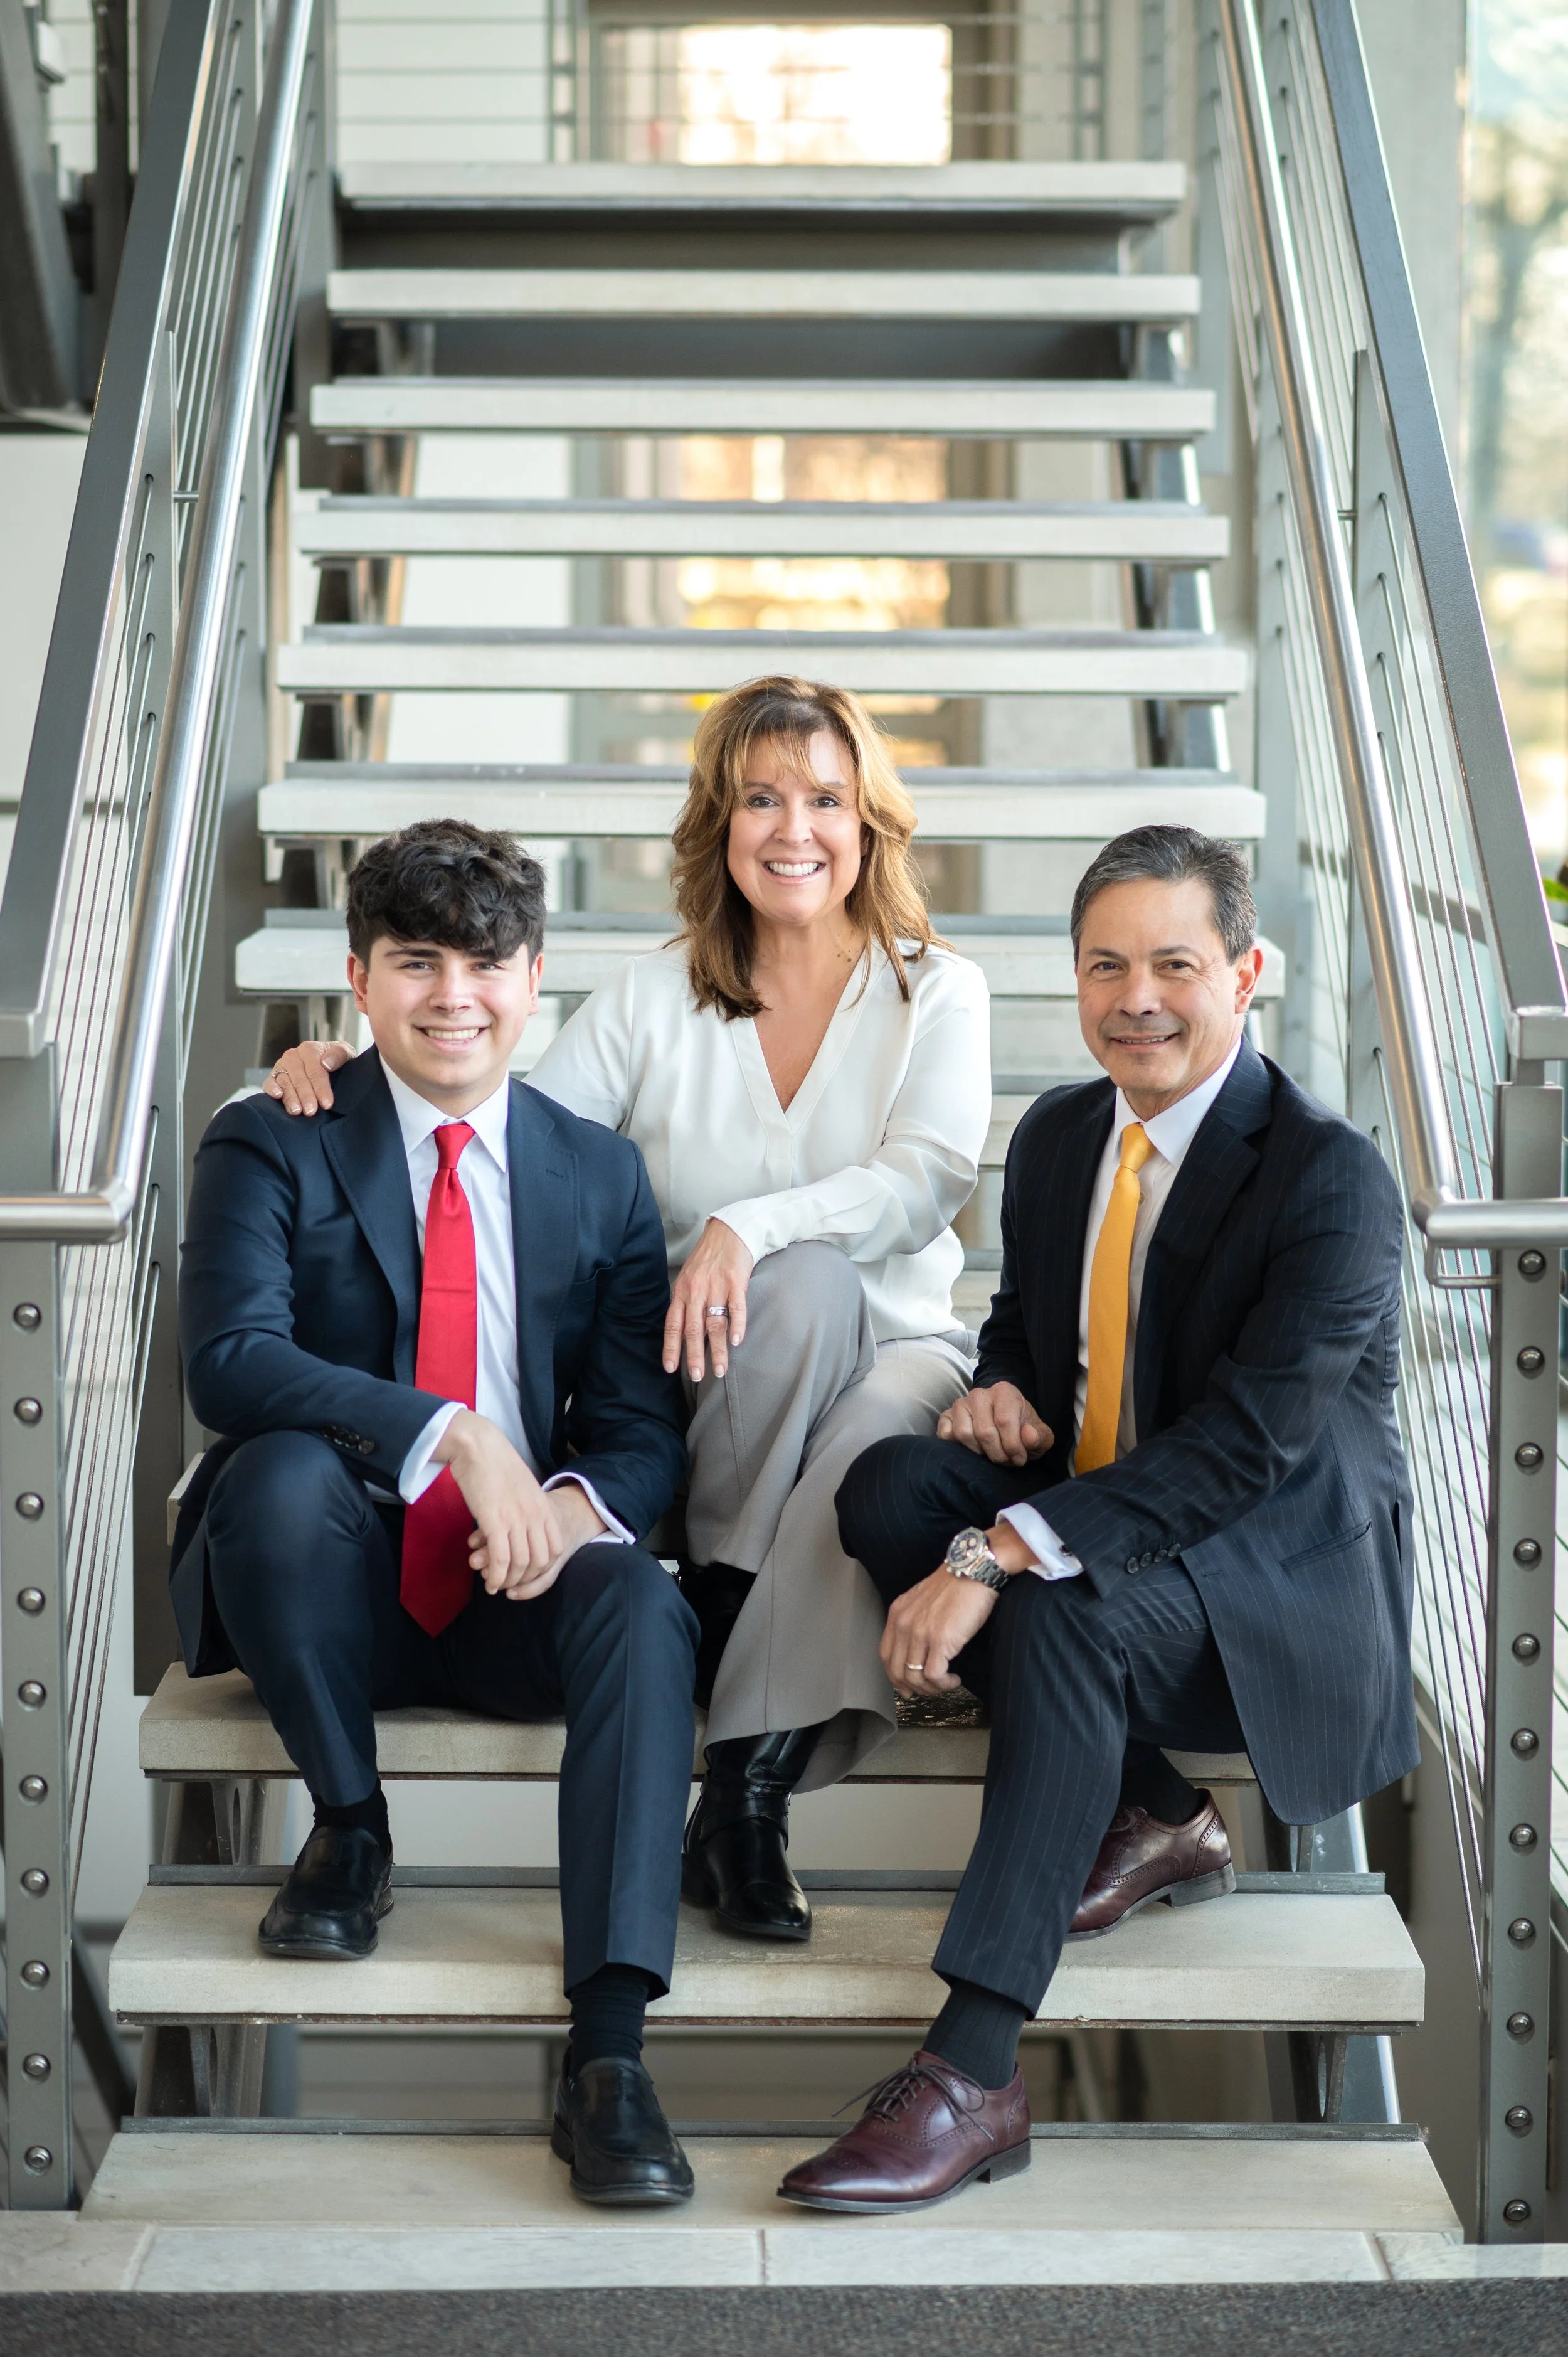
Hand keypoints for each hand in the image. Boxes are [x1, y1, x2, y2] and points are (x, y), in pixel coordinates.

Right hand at [264, 1037, 353, 1114]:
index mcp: (310, 1049)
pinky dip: (271, 1088)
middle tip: (311, 1111)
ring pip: (284, 1082)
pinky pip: (269, 1082)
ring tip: (297, 1111)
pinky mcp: (274, 1077)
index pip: (315, 1070)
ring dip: (290, 1096)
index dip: (321, 1087)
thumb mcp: (346, 1054)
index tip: (327, 1103)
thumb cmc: (338, 1062)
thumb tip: (327, 1063)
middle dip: (306, 1095)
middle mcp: (293, 1056)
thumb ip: (340, 1054)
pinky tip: (277, 1096)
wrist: (331, 1067)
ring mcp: (282, 1067)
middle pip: (299, 1078)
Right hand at [434, 1411, 602, 1600]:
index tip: (527, 1572)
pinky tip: (489, 1583)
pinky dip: (496, 1577)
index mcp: (543, 1506)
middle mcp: (534, 1515)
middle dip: (526, 1578)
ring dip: (509, 1581)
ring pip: (521, 1564)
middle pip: (540, 1561)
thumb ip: (528, 1505)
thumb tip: (523, 1522)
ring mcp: (516, 1519)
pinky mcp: (494, 1522)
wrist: (478, 1446)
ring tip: (497, 1585)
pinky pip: (501, 1560)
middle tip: (511, 1584)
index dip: (543, 1566)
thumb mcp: (523, 1484)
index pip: (555, 1548)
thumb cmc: (495, 1462)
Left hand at [663, 1217, 754, 1381]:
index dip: (671, 1347)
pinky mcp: (736, 1281)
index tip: (671, 1369)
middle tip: (697, 1376)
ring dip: (717, 1349)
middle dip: (694, 1355)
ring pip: (715, 1323)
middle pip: (693, 1329)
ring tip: (721, 1370)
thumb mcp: (688, 1277)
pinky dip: (737, 1325)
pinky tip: (737, 1341)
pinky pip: (736, 1307)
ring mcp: (716, 1286)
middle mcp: (696, 1290)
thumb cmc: (708, 1258)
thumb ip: (684, 1302)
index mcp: (682, 1291)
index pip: (673, 1324)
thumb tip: (680, 1331)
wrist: (729, 1231)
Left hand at [880, 1561, 1001, 1697]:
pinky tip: (954, 1679)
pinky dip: (944, 1684)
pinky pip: (934, 1676)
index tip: (906, 1686)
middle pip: (897, 1671)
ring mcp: (920, 1633)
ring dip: (931, 1688)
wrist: (973, 1571)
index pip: (885, 1656)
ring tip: (946, 1682)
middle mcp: (904, 1625)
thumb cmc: (955, 1584)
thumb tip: (917, 1651)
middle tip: (929, 1690)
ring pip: (914, 1677)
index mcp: (897, 1614)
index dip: (894, 1677)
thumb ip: (914, 1621)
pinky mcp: (940, 1641)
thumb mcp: (922, 1600)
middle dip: (912, 1688)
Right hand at [937, 1382, 1052, 1466]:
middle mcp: (979, 1394)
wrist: (1005, 1428)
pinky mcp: (946, 1416)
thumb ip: (1040, 1436)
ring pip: (964, 1434)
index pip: (1004, 1421)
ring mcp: (960, 1404)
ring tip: (991, 1454)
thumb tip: (1028, 1436)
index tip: (1019, 1458)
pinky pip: (946, 1435)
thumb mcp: (1041, 1436)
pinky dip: (958, 1447)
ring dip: (979, 1453)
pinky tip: (974, 1448)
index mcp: (1004, 1391)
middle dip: (997, 1454)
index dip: (1013, 1446)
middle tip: (1006, 1460)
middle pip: (984, 1432)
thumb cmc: (1023, 1431)